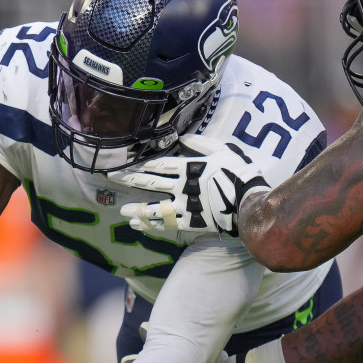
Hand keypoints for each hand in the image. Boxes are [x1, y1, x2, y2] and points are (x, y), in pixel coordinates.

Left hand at [111, 135, 268, 236]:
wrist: (251, 204)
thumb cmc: (240, 174)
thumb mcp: (225, 150)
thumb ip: (203, 143)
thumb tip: (184, 137)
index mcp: (189, 167)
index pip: (159, 164)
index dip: (140, 163)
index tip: (124, 161)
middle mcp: (182, 186)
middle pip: (150, 182)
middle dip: (130, 179)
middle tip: (112, 177)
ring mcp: (185, 205)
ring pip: (154, 207)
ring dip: (137, 208)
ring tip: (122, 210)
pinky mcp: (190, 222)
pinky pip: (166, 225)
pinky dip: (150, 225)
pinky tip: (137, 225)